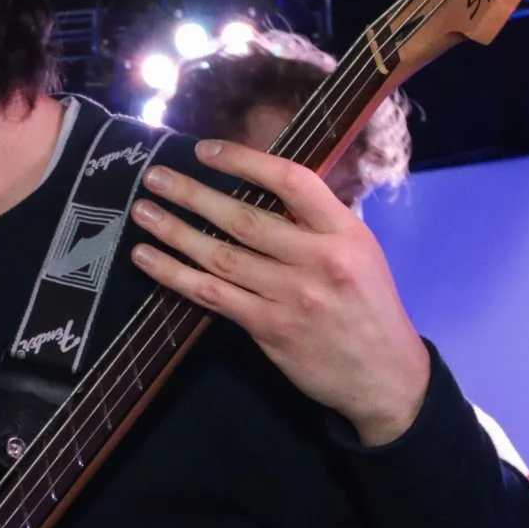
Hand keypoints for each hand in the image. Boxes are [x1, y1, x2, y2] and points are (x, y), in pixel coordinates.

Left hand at [129, 141, 430, 445]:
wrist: (385, 377)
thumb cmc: (369, 307)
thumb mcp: (361, 252)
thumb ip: (317, 223)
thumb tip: (262, 188)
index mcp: (345, 232)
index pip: (291, 181)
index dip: (245, 160)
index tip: (205, 150)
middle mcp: (319, 260)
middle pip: (245, 219)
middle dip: (194, 194)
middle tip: (156, 176)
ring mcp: (292, 296)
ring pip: (221, 256)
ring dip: (175, 232)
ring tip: (143, 212)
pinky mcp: (270, 328)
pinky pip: (213, 296)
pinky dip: (176, 275)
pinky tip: (149, 259)